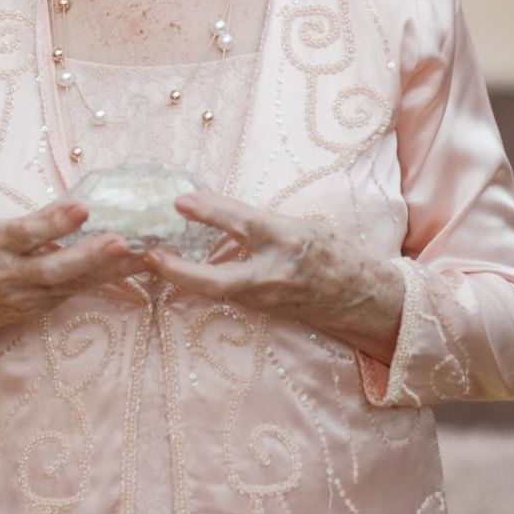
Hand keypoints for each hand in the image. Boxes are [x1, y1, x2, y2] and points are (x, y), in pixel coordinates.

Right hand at [0, 201, 147, 393]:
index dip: (53, 222)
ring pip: (72, 285)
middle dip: (89, 256)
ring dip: (109, 271)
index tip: (82, 208)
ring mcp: (27, 298)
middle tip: (121, 241)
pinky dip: (104, 281)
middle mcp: (9, 276)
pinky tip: (131, 270)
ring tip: (142, 256)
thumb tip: (73, 204)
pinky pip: (75, 292)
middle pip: (53, 269)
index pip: (25, 233)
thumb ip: (29, 223)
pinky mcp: (40, 310)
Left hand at [143, 192, 404, 361]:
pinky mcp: (263, 311)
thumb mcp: (304, 225)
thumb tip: (220, 210)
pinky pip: (225, 296)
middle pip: (217, 280)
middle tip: (149, 255)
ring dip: (183, 277)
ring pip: (216, 291)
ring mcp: (267, 300)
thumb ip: (264, 221)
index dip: (210, 212)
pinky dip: (201, 283)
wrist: (364, 298)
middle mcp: (275, 275)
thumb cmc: (335, 253)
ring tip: (153, 258)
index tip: (179, 202)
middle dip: (178, 271)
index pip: (243, 224)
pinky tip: (180, 272)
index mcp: (288, 241)